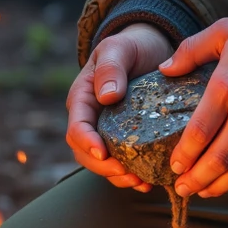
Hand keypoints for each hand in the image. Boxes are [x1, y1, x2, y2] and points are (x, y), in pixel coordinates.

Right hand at [66, 22, 172, 188]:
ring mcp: (107, 130)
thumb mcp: (119, 48)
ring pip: (103, 163)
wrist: (150, 47)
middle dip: (104, 167)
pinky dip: (132, 175)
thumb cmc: (131, 45)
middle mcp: (92, 118)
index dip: (87, 143)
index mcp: (83, 98)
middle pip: (86, 153)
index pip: (77, 127)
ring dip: (118, 177)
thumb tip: (106, 96)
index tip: (103, 153)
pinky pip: (122, 162)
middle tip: (127, 173)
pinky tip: (149, 182)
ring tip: (141, 183)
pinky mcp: (126, 138)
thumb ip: (111, 67)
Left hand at [162, 14, 227, 198]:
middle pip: (215, 161)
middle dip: (194, 180)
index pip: (197, 134)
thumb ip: (191, 50)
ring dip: (216, 186)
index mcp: (226, 87)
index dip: (183, 156)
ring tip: (202, 191)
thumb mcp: (225, 32)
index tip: (174, 165)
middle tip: (181, 188)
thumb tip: (165, 69)